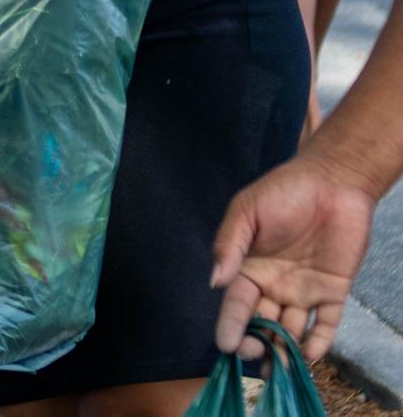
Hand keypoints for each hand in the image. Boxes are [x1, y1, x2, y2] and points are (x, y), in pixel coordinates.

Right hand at [212, 153, 374, 359]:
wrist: (332, 181)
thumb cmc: (283, 191)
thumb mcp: (246, 212)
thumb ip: (229, 245)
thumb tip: (215, 282)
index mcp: (249, 268)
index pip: (236, 304)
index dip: (230, 325)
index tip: (226, 346)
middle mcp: (274, 285)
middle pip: (262, 323)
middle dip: (257, 343)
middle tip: (256, 354)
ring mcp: (304, 291)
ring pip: (292, 329)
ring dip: (285, 350)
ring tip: (279, 368)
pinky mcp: (334, 291)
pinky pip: (327, 323)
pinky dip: (319, 341)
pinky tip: (310, 354)